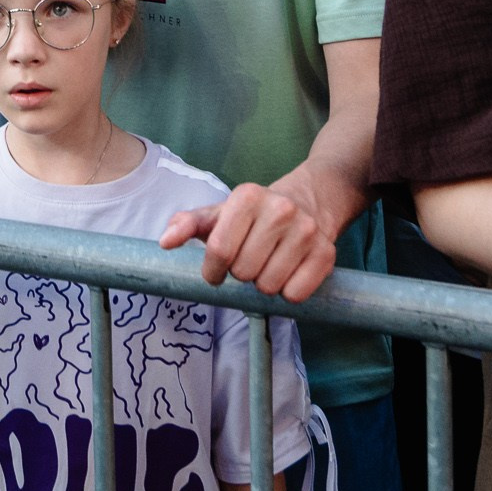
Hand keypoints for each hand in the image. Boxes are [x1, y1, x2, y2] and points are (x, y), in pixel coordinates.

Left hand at [159, 164, 343, 299]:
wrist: (309, 201)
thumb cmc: (253, 215)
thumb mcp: (219, 214)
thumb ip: (188, 224)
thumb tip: (165, 242)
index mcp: (248, 196)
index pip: (219, 250)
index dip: (213, 270)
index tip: (216, 270)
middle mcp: (281, 209)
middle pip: (244, 272)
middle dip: (241, 274)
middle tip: (250, 260)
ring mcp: (307, 231)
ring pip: (269, 286)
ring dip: (263, 284)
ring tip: (269, 264)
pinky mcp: (327, 253)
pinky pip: (295, 294)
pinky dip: (288, 292)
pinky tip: (288, 272)